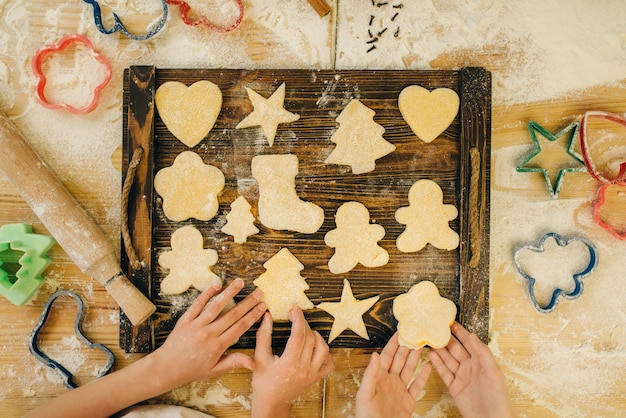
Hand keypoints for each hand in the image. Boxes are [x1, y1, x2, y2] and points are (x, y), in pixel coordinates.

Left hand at [151, 278, 265, 386]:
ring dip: (229, 292)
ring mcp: (196, 325)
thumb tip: (253, 363)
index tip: (262, 307)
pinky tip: (217, 285)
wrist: (166, 368)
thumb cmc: (191, 370)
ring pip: (216, 306)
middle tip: (259, 292)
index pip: (240, 327)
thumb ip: (234, 362)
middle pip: (232, 314)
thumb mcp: (214, 370)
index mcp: (217, 346)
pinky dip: (207, 294)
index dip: (253, 316)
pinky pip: (197, 304)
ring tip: (240, 282)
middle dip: (248, 302)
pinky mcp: (185, 320)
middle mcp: (208, 333)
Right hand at [251, 307, 334, 417]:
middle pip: (311, 339)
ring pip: (323, 349)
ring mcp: (312, 375)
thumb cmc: (263, 382)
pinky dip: (324, 352)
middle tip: (296, 317)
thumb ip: (264, 335)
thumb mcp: (259, 358)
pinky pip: (329, 362)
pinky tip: (314, 347)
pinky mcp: (317, 378)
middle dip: (304, 324)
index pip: (299, 335)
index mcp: (288, 364)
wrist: (272, 403)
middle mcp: (303, 369)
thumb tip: (267, 316)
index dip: (298, 319)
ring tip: (305, 332)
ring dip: (316, 336)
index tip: (294, 310)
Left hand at [355, 332, 430, 417]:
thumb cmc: (366, 416)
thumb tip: (374, 354)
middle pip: (400, 360)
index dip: (393, 343)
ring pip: (409, 370)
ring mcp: (399, 390)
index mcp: (378, 378)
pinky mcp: (408, 401)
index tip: (400, 332)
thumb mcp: (365, 393)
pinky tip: (428, 367)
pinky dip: (423, 376)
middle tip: (414, 334)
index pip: (387, 355)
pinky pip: (417, 386)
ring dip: (415, 358)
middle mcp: (390, 381)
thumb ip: (370, 373)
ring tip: (422, 346)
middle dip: (407, 347)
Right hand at [429, 322, 513, 417]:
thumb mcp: (493, 371)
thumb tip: (472, 335)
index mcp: (481, 361)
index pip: (469, 342)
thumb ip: (482, 352)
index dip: (460, 332)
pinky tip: (431, 356)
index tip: (451, 322)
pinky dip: (437, 364)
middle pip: (456, 349)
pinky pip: (444, 372)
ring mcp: (461, 377)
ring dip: (439, 350)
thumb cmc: (498, 398)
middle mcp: (470, 367)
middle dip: (446, 339)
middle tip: (435, 329)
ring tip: (430, 340)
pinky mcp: (454, 387)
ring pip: (448, 359)